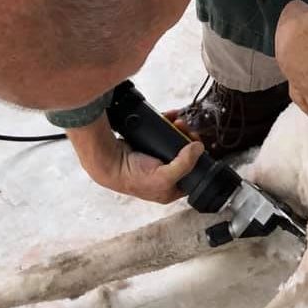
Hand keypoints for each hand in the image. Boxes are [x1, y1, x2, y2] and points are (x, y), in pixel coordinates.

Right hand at [66, 113, 204, 202]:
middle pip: (185, 155)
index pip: (192, 174)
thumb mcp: (164, 176)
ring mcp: (156, 160)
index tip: (196, 142)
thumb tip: (198, 147)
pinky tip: (170, 118)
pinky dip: (168, 125)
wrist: (109, 161)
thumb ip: (185, 164)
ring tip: (177, 121)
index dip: (197, 158)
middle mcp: (164, 175)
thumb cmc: (132, 176)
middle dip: (187, 138)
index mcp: (169, 189)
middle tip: (185, 128)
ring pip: (175, 142)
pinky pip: (164, 134)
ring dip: (179, 130)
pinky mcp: (149, 147)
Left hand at [274, 0, 307, 136]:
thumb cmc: (299, 24)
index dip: (296, 69)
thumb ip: (299, 13)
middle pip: (299, 97)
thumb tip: (305, 11)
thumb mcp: (293, 12)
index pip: (290, 67)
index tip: (302, 68)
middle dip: (304, 105)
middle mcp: (297, 79)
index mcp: (285, 59)